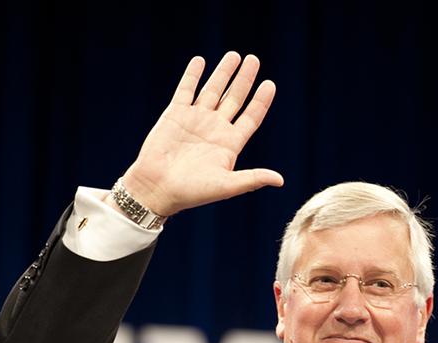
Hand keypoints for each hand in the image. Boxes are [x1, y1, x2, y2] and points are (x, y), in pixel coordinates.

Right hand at [120, 52, 283, 215]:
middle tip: (254, 59)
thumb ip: (252, 179)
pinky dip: (192, 75)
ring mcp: (195, 119)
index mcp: (230, 143)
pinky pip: (186, 90)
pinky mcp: (175, 115)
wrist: (157, 189)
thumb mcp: (226, 185)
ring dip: (223, 72)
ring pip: (213, 90)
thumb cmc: (192, 192)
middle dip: (244, 79)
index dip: (261, 101)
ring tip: (235, 55)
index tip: (270, 84)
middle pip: (234, 98)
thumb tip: (280, 180)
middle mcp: (215, 128)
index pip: (251, 117)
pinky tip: (200, 61)